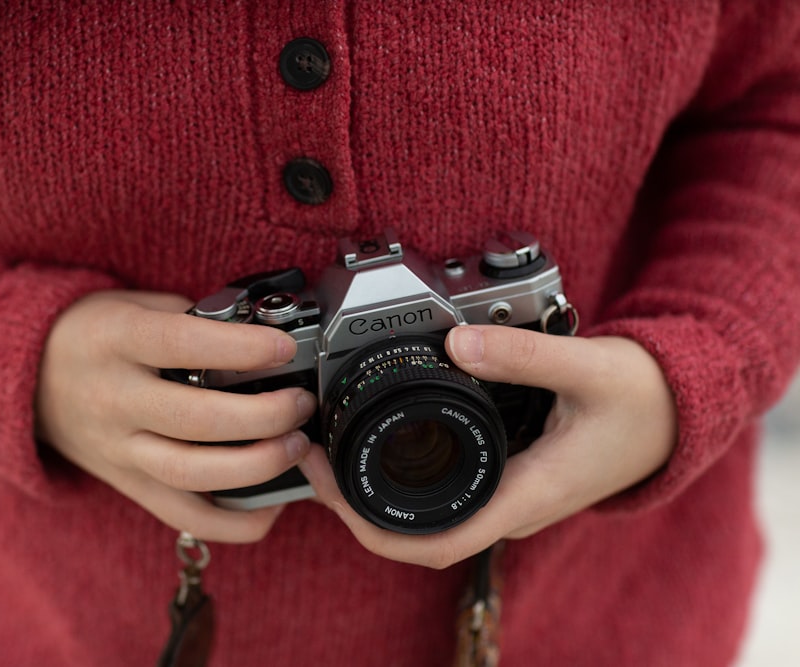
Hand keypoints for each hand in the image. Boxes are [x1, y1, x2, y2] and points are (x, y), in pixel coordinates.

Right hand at [35, 290, 315, 542]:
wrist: (26, 375)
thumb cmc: (93, 331)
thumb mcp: (133, 305)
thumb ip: (189, 318)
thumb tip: (258, 335)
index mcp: (116, 341)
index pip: (182, 344)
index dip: (240, 349)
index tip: (284, 349)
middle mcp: (114, 399)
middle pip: (196, 420)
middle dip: (263, 415)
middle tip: (300, 404)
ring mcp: (118, 450)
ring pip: (191, 474)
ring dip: (255, 466)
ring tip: (296, 447)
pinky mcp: (127, 484)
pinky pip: (183, 516)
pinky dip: (232, 522)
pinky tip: (271, 507)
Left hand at [298, 325, 677, 568]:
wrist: (678, 413)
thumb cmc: (642, 399)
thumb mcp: (587, 366)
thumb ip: (522, 354)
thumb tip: (456, 343)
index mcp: (527, 492)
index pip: (438, 540)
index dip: (373, 525)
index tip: (330, 482)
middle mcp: (512, 507)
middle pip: (418, 536)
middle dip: (356, 509)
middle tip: (314, 457)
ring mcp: (508, 496)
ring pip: (428, 518)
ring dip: (374, 496)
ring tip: (332, 450)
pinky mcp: (507, 479)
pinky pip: (445, 495)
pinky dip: (403, 478)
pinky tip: (380, 443)